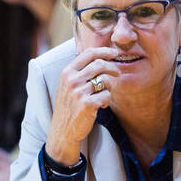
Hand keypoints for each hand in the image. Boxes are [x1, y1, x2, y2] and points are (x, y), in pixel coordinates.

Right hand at [46, 46, 118, 163]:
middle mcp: (72, 80)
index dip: (104, 51)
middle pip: (100, 64)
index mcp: (67, 72)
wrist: (63, 129)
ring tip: (105, 94)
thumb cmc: (69, 105)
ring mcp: (79, 92)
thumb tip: (100, 57)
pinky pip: (107, 95)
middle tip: (118, 73)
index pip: (88, 53)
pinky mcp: (87, 104)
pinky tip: (102, 105)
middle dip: (113, 67)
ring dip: (110, 87)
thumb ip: (80, 71)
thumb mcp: (68, 85)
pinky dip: (107, 100)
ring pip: (105, 80)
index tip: (114, 53)